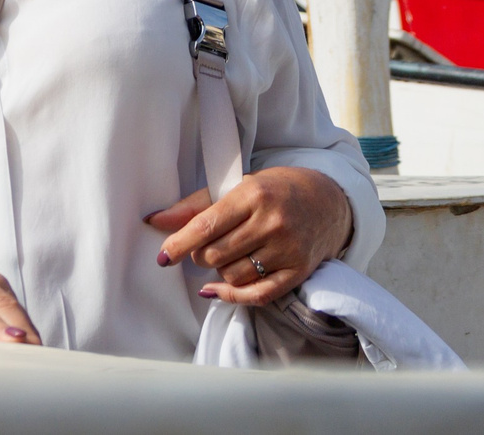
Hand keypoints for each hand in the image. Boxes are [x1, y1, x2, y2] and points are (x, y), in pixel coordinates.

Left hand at [146, 166, 352, 306]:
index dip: (180, 243)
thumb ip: (196, 205)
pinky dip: (232, 296)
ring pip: (233, 275)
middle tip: (203, 249)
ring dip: (219, 272)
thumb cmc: (275, 191)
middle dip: (200, 256)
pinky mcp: (299, 271)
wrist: (327, 200)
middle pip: (216, 254)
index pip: (207, 225)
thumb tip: (156, 221)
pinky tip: (217, 290)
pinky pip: (258, 295)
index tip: (163, 256)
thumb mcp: (238, 186)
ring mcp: (288, 249)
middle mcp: (272, 222)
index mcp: (253, 194)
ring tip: (226, 256)